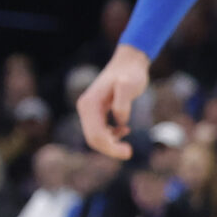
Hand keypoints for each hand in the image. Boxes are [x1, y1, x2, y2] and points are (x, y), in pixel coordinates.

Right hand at [77, 43, 149, 158]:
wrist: (128, 63)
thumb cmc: (131, 74)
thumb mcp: (130, 85)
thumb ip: (123, 102)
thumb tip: (119, 121)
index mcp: (89, 105)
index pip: (95, 135)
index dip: (111, 148)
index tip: (129, 152)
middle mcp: (85, 108)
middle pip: (93, 139)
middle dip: (110, 149)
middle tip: (129, 152)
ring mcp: (89, 110)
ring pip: (94, 137)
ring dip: (110, 144)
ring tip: (127, 145)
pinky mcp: (95, 111)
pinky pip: (98, 130)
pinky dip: (110, 136)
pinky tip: (124, 130)